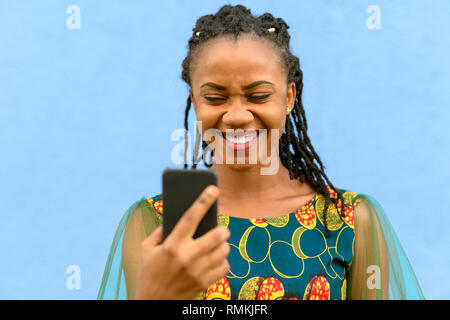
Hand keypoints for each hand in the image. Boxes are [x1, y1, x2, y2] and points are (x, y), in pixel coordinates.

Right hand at [135, 185, 230, 299]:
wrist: (153, 303)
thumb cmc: (149, 272)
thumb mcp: (146, 249)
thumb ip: (159, 230)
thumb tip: (175, 215)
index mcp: (172, 245)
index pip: (191, 217)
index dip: (204, 200)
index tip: (214, 189)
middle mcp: (187, 257)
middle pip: (217, 235)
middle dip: (223, 229)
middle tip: (221, 229)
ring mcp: (197, 271)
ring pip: (223, 251)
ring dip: (223, 245)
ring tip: (218, 245)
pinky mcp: (204, 283)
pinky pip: (225, 267)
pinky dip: (224, 262)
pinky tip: (217, 260)